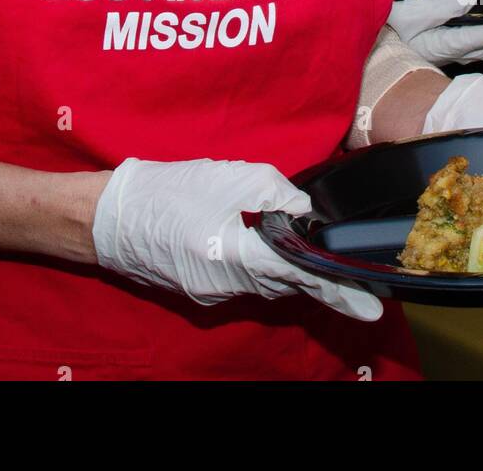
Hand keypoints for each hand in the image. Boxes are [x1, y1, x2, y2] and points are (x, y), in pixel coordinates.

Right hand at [93, 157, 381, 319]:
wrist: (111, 218)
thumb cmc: (168, 191)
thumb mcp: (227, 177)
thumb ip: (274, 193)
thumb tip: (306, 213)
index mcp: (235, 256)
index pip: (300, 274)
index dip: (337, 287)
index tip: (371, 305)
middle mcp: (227, 286)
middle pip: (287, 284)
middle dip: (320, 282)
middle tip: (360, 288)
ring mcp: (212, 294)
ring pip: (267, 284)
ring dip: (289, 271)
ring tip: (315, 259)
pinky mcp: (201, 291)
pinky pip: (245, 281)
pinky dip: (262, 268)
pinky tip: (266, 249)